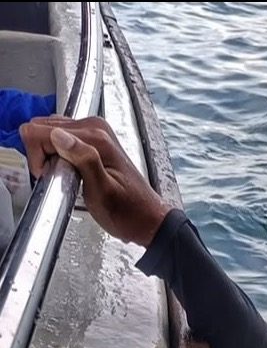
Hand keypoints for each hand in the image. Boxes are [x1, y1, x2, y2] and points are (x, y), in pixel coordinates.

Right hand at [20, 115, 170, 246]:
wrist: (147, 220)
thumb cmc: (128, 212)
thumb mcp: (102, 191)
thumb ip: (84, 160)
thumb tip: (59, 136)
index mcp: (94, 136)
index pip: (40, 130)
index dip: (38, 157)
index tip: (52, 176)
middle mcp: (94, 127)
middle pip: (41, 128)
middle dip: (43, 155)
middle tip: (62, 179)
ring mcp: (93, 133)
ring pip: (48, 134)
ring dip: (50, 157)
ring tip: (70, 178)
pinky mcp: (91, 141)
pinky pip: (60, 141)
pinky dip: (58, 157)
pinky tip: (72, 173)